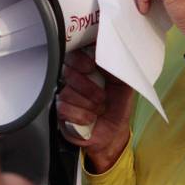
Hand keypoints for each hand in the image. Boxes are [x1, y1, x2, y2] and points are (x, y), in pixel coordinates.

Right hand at [55, 50, 134, 171]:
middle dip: (89, 87)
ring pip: (68, 93)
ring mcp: (64, 95)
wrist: (114, 132)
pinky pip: (65, 109)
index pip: (74, 54)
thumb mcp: (125, 84)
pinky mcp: (59, 112)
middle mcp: (72, 79)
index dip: (80, 60)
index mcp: (87, 68)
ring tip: (99, 109)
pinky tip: (90, 119)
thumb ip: (118, 67)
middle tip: (102, 97)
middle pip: (68, 73)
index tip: (91, 67)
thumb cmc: (117, 105)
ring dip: (89, 104)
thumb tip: (113, 53)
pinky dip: (82, 116)